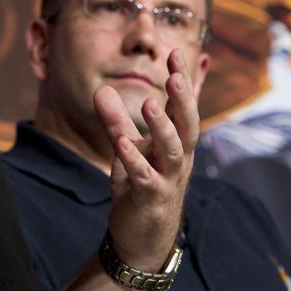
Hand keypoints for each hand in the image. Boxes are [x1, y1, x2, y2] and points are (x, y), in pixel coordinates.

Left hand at [93, 49, 198, 271]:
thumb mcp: (127, 150)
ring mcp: (168, 179)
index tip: (174, 52)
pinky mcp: (151, 198)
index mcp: (176, 144)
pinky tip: (123, 143)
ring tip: (151, 104)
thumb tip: (101, 89)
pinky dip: (134, 159)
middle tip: (176, 73)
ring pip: (173, 150)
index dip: (182, 81)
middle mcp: (179, 159)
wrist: (141, 239)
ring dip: (162, 127)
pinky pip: (144, 177)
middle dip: (184, 98)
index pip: (183, 108)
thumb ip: (116, 121)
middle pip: (189, 124)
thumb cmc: (140, 189)